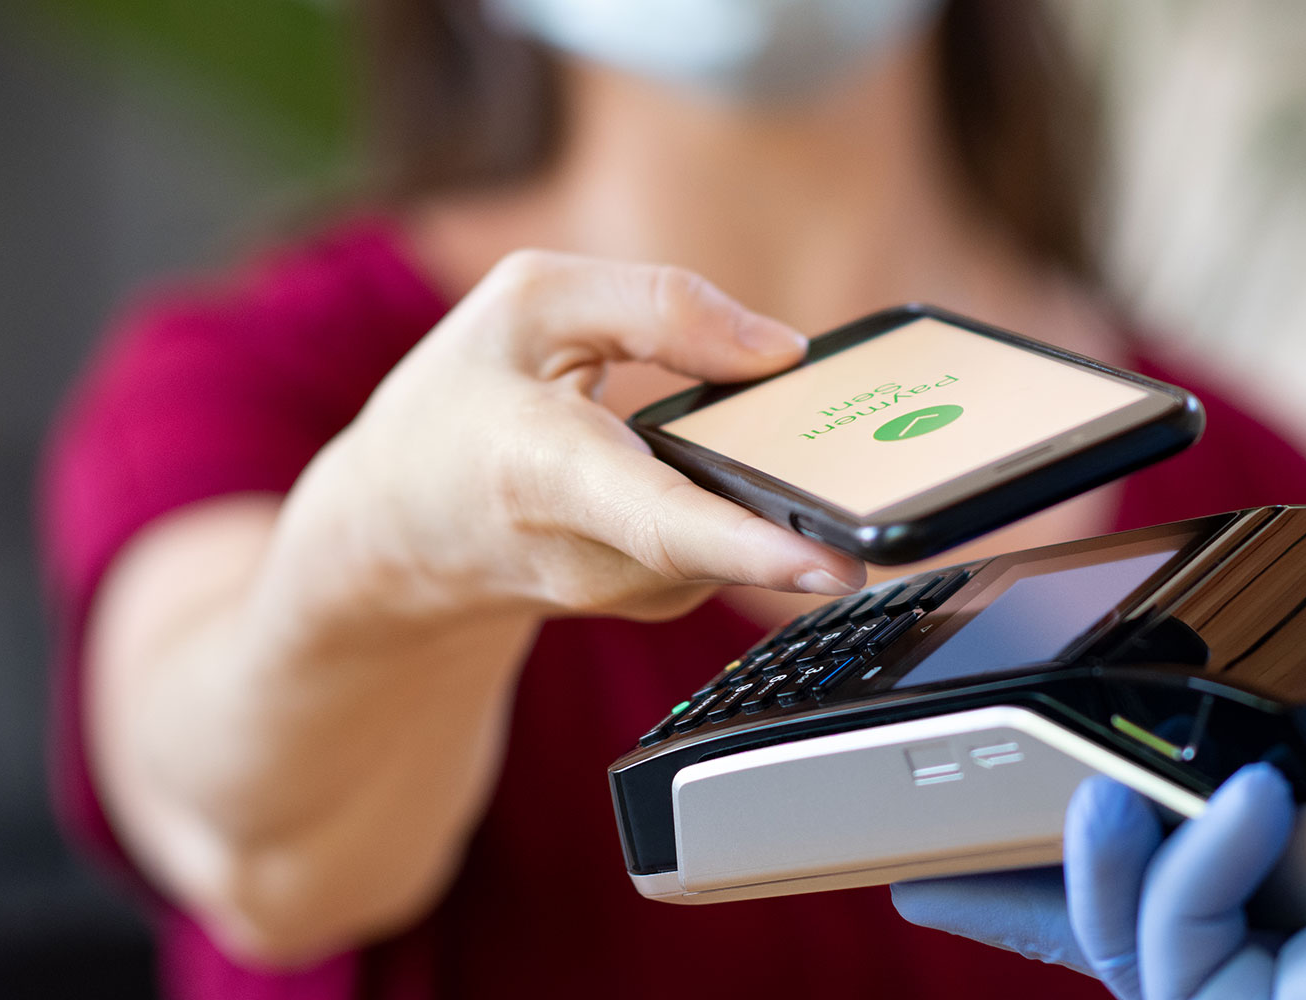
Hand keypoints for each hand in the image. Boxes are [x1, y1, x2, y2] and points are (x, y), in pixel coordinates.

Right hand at [90, 250, 865, 964]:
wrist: (397, 532)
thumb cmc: (457, 406)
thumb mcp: (528, 305)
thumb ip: (654, 304)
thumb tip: (780, 350)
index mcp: (540, 471)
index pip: (658, 520)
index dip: (748, 543)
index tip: (831, 559)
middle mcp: (587, 556)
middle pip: (725, 542)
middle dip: (810, 516)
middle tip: (907, 498)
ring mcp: (624, 595)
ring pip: (738, 543)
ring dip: (789, 501)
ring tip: (838, 456)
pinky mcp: (655, 602)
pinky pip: (732, 546)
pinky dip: (759, 505)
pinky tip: (765, 468)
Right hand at [896, 510, 1305, 998]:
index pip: (1199, 874)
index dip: (1098, 860)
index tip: (1011, 817)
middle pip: (1139, 947)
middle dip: (1025, 912)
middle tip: (924, 871)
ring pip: (1142, 970)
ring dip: (1098, 876)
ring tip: (1109, 789)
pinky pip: (1191, 972)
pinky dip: (1192, 878)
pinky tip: (1253, 797)